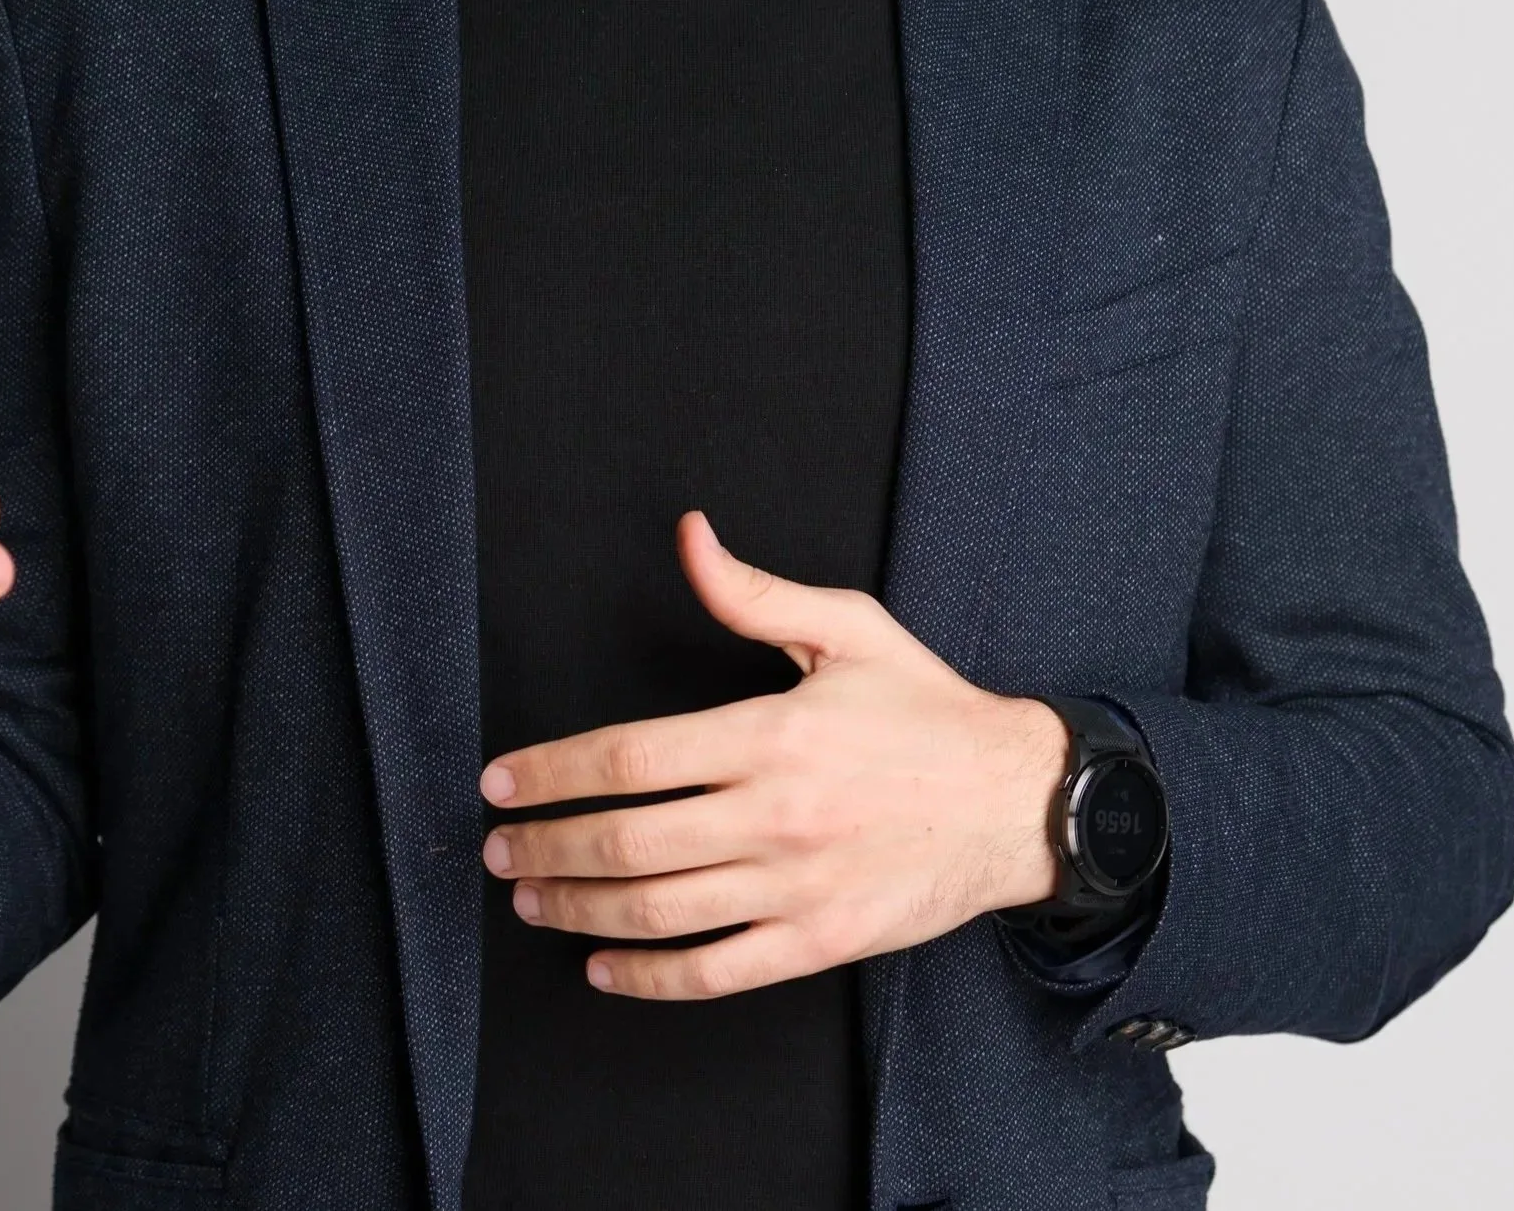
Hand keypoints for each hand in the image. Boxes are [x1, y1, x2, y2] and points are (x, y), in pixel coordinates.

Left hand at [476, 508, 1067, 999]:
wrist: (1015, 801)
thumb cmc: (925, 709)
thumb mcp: (846, 628)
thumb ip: (752, 593)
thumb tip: (689, 536)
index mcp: (771, 733)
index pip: (630, 757)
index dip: (553, 771)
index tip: (502, 779)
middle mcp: (775, 815)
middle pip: (628, 841)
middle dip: (546, 845)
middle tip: (497, 848)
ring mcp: (796, 887)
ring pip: (658, 911)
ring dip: (579, 908)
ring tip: (531, 898)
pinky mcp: (819, 942)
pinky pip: (716, 971)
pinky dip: (649, 976)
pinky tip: (604, 965)